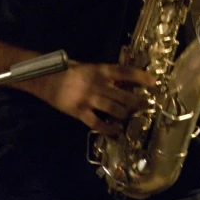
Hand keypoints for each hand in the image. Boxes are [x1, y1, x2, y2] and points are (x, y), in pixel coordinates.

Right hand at [27, 61, 156, 131]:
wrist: (45, 79)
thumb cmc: (70, 71)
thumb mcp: (90, 68)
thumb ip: (107, 74)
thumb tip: (127, 79)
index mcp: (100, 70)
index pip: (125, 72)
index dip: (141, 77)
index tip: (154, 83)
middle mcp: (97, 84)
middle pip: (124, 94)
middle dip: (138, 102)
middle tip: (148, 106)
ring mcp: (88, 99)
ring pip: (114, 109)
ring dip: (126, 115)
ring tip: (132, 119)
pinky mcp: (79, 112)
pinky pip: (97, 123)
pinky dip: (108, 128)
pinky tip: (116, 131)